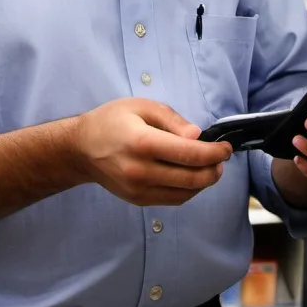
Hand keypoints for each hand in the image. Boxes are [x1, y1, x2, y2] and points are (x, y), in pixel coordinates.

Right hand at [76, 98, 231, 206]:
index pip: (189, 153)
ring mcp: (138, 189)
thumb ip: (172, 120)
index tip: (226, 148)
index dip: (214, 153)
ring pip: (185, 193)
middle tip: (221, 160)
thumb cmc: (111, 121)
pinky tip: (192, 177)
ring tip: (209, 167)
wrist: (81, 149)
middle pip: (191, 178)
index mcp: (142, 142)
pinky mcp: (138, 200)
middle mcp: (140, 170)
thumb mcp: (141, 106)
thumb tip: (197, 136)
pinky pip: (173, 199)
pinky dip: (189, 190)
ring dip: (204, 182)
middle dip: (214, 170)